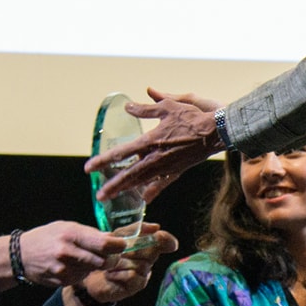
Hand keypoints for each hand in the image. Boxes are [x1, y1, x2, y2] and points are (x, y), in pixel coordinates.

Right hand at [0, 222, 126, 289]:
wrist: (20, 255)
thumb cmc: (47, 237)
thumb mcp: (66, 227)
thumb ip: (89, 233)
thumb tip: (113, 238)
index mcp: (71, 234)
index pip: (104, 243)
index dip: (118, 246)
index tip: (123, 245)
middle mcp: (68, 251)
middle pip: (103, 261)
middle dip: (111, 259)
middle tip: (110, 255)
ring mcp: (64, 268)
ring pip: (93, 270)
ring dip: (95, 265)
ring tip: (83, 257)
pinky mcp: (62, 280)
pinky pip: (81, 277)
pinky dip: (81, 272)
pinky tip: (71, 265)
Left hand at [70, 224, 179, 305]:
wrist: (90, 275)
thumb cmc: (105, 254)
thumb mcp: (116, 237)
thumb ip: (135, 229)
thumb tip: (156, 227)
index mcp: (146, 245)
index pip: (164, 241)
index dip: (167, 240)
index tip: (163, 238)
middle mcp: (148, 260)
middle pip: (152, 251)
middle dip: (135, 249)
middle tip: (120, 252)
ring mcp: (143, 274)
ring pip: (141, 265)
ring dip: (122, 263)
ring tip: (109, 265)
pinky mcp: (136, 286)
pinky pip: (133, 276)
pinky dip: (119, 274)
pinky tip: (109, 274)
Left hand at [82, 88, 225, 203]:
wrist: (216, 131)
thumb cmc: (192, 117)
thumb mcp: (167, 107)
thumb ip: (145, 108)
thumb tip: (127, 106)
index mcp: (150, 141)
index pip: (121, 153)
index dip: (103, 161)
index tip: (89, 168)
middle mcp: (156, 157)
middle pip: (129, 174)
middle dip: (113, 186)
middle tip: (100, 196)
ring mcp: (167, 166)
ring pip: (143, 180)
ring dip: (127, 189)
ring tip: (114, 197)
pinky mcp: (178, 169)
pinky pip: (163, 182)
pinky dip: (153, 191)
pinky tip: (144, 199)